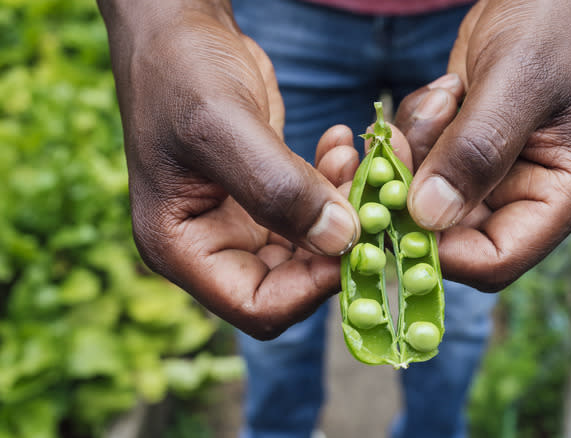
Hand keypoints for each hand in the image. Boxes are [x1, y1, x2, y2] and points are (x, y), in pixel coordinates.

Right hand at [98, 0, 358, 338]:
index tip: (360, 244)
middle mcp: (212, 246)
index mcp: (182, 248)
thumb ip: (278, 188)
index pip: (257, 306)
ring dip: (345, 210)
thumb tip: (343, 241)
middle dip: (339, 246)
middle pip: (293, 283)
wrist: (178, 28)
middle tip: (373, 201)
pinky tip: (341, 147)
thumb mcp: (223, 125)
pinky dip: (336, 184)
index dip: (313, 287)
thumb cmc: (181, 71)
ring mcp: (241, 222)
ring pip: (312, 246)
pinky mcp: (266, 196)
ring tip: (358, 161)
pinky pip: (315, 210)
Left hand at [400, 0, 570, 290]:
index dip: (440, 249)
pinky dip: (414, 133)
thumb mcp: (515, 82)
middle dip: (414, 188)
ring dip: (416, 150)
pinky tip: (445, 92)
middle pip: (449, 233)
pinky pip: (418, 164)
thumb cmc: (549, 25)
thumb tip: (428, 217)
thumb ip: (475, 151)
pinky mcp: (464, 154)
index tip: (394, 209)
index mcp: (562, 196)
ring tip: (446, 95)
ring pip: (423, 198)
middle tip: (397, 141)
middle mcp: (527, 198)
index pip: (495, 260)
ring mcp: (492, 177)